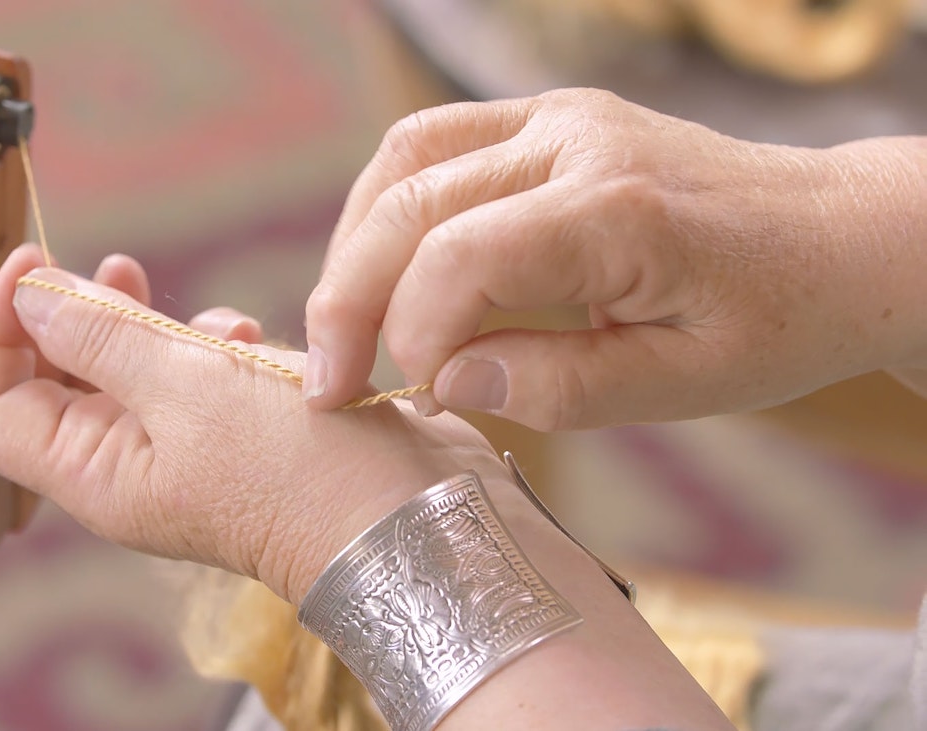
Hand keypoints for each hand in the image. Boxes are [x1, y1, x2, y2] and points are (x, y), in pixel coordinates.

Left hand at [0, 245, 501, 602]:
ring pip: (124, 370)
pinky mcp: (229, 432)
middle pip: (51, 380)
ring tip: (190, 309)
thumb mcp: (189, 388)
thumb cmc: (303, 474)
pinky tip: (245, 337)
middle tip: (106, 268)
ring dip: (146, 324)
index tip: (32, 266)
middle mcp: (124, 467)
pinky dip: (204, 345)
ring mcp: (178, 450)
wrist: (411, 517)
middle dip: (71, 316)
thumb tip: (26, 297)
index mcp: (92, 473)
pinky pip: (188, 376)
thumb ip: (100, 336)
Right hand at [304, 89, 926, 428]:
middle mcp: (577, 143)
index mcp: (619, 212)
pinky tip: (383, 268)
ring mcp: (558, 118)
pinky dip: (389, 207)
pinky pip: (434, 143)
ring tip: (343, 327)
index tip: (406, 396)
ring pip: (405, 157)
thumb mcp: (685, 386)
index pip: (459, 257)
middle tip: (329, 383)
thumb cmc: (773, 320)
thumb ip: (560, 388)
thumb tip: (447, 377)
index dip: (407, 332)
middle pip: (410, 201)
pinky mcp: (547, 118)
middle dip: (347, 298)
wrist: (837, 238)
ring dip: (354, 244)